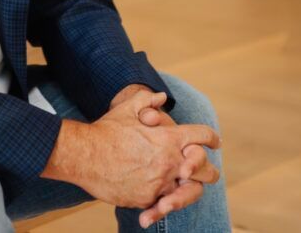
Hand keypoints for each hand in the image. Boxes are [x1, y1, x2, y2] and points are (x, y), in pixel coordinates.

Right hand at [41, 90, 220, 212]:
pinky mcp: (148, 199)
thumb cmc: (106, 130)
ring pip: (189, 192)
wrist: (85, 155)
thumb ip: (148, 100)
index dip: (211, 137)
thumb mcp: (127, 108)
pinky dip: (164, 201)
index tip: (215, 141)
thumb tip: (162, 97)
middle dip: (208, 168)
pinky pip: (164, 203)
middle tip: (206, 168)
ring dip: (189, 187)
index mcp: (168, 138)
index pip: (202, 136)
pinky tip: (161, 201)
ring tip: (185, 185)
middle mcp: (169, 162)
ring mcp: (160, 183)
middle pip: (206, 170)